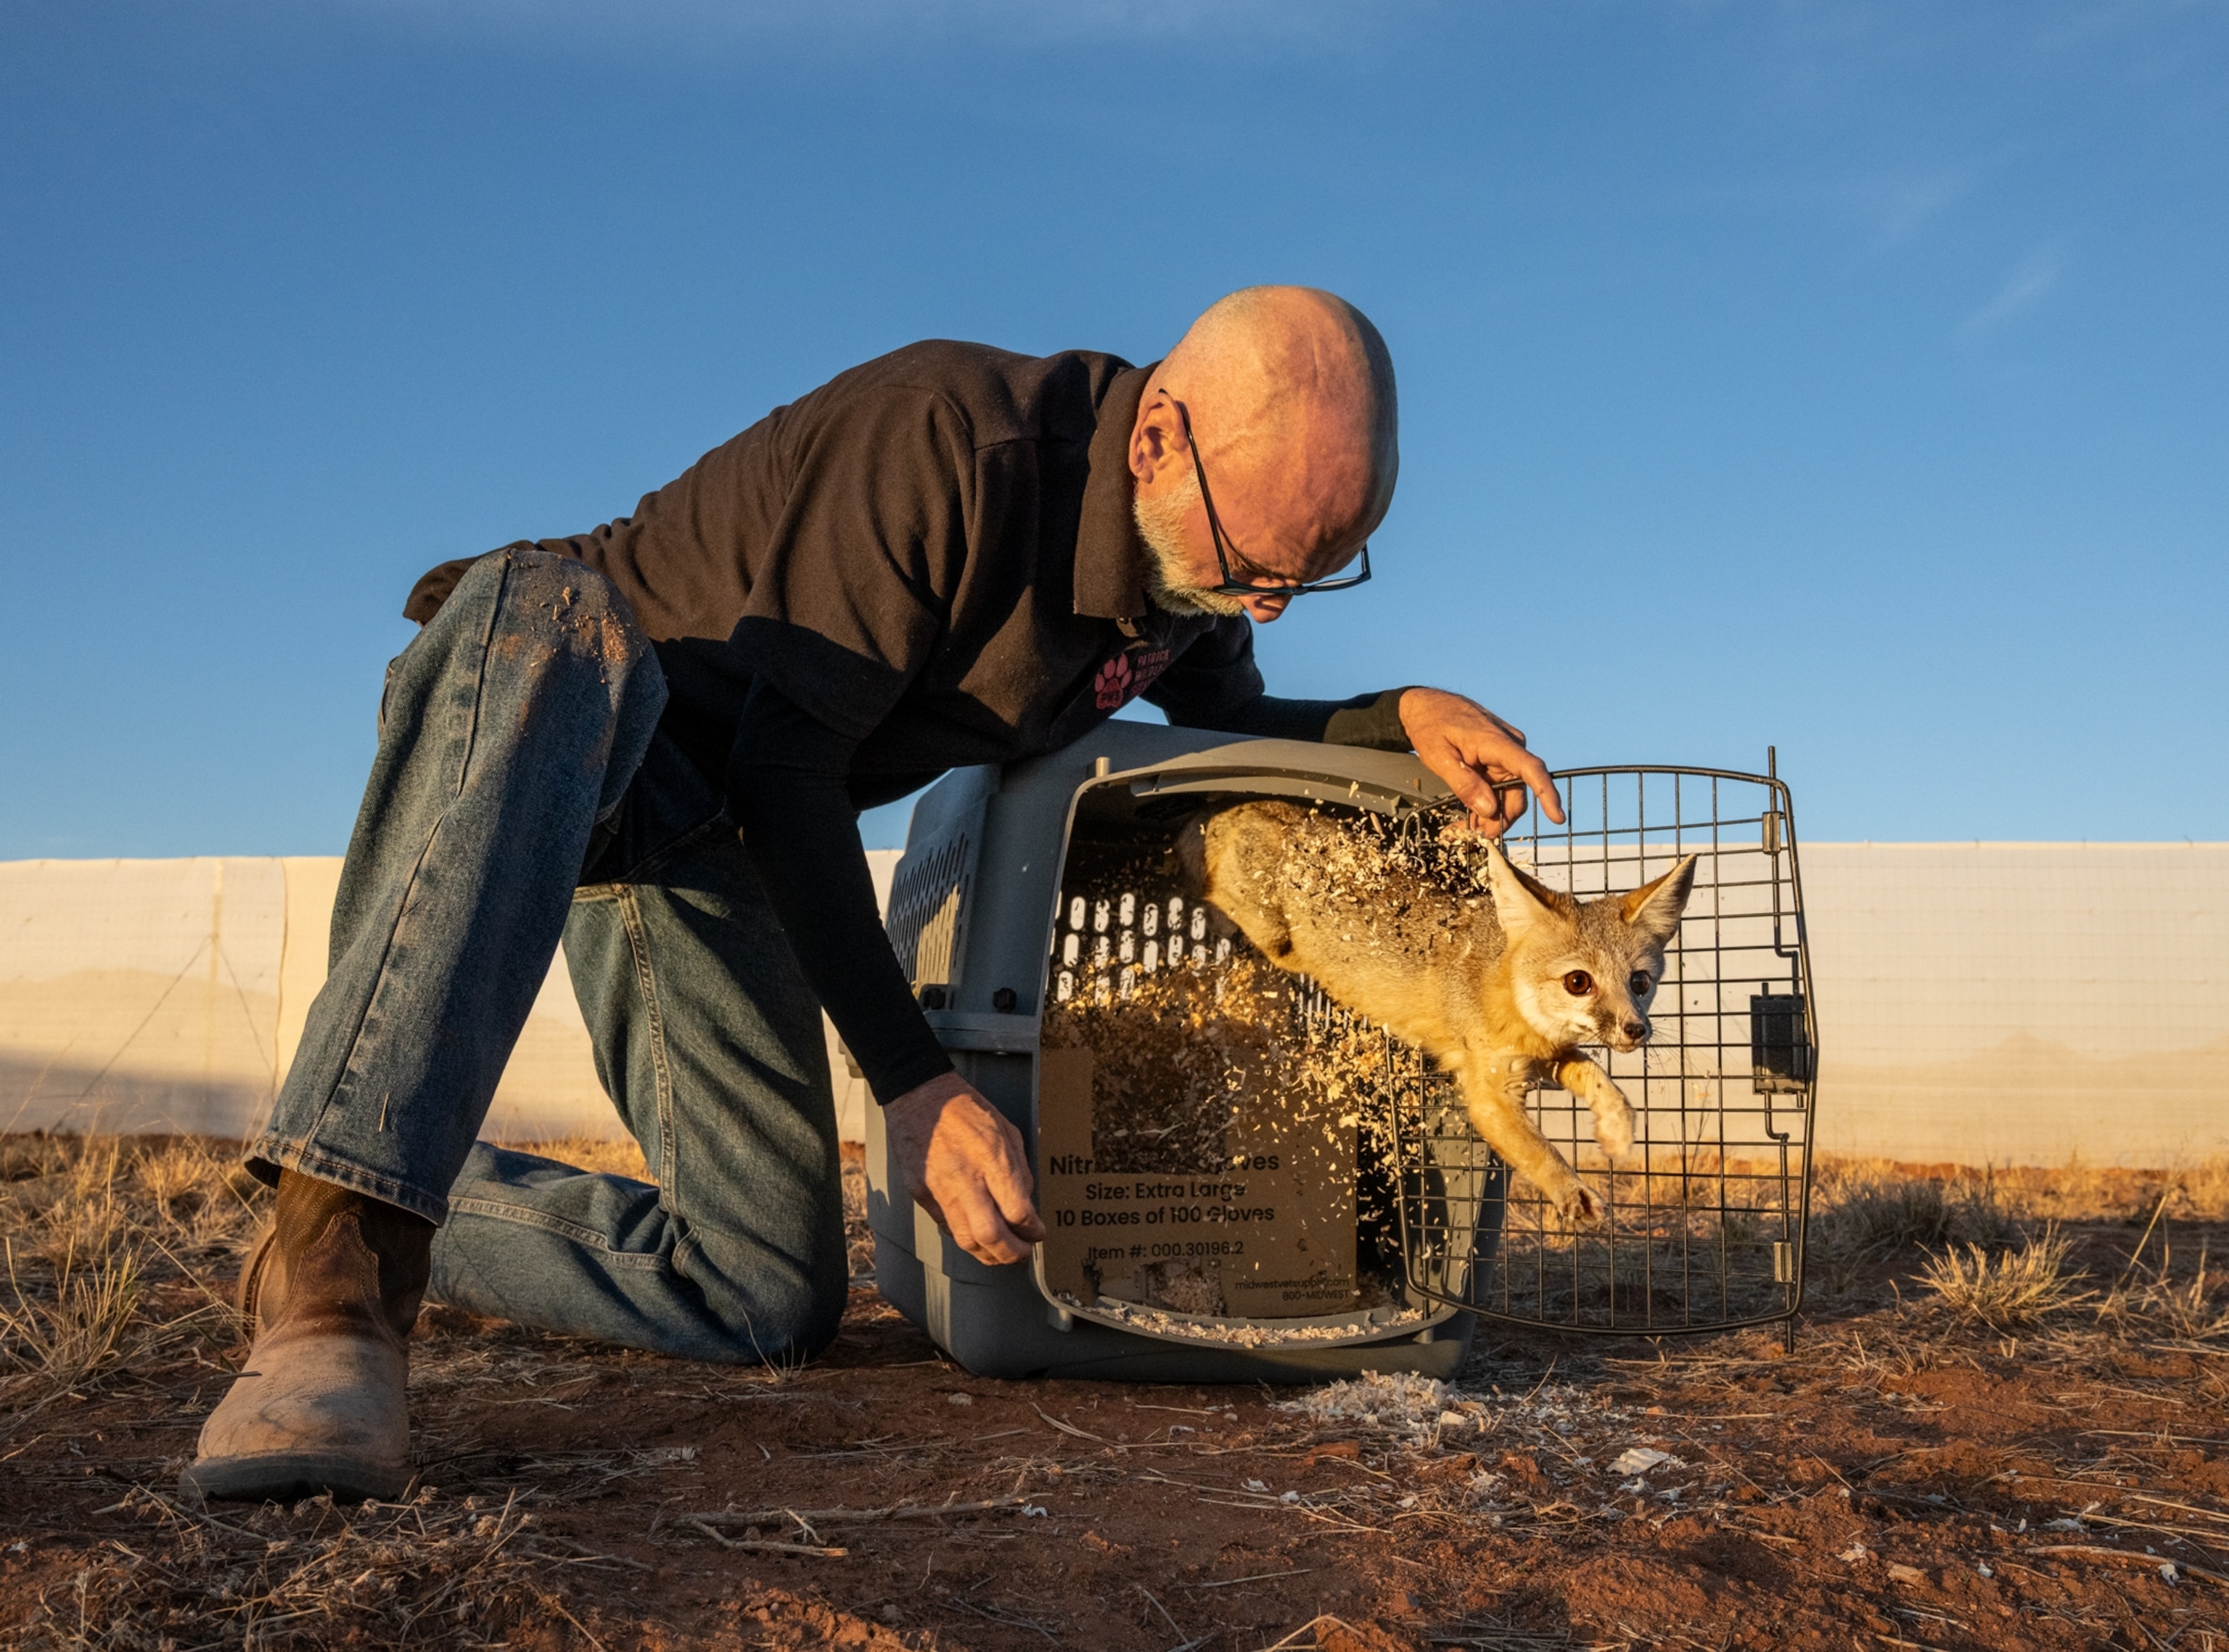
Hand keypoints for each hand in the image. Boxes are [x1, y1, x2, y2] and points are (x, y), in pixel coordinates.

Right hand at [883, 1072, 1045, 1265]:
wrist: (919, 1096)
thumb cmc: (966, 1109)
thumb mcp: (1006, 1130)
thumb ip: (1018, 1169)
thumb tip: (1026, 1203)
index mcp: (992, 1157)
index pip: (1017, 1211)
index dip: (1032, 1230)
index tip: (1038, 1232)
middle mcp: (965, 1178)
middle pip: (991, 1235)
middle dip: (1011, 1253)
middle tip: (1022, 1253)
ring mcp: (939, 1189)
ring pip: (966, 1240)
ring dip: (988, 1254)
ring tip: (1001, 1252)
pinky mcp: (920, 1194)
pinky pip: (947, 1226)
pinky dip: (966, 1237)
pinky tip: (978, 1235)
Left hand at [1398, 687, 1565, 838]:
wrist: (1427, 706)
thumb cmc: (1431, 725)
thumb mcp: (1439, 756)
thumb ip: (1464, 783)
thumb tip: (1489, 809)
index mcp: (1497, 742)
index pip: (1530, 769)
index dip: (1547, 794)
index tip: (1557, 817)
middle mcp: (1510, 747)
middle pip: (1518, 793)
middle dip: (1501, 819)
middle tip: (1476, 836)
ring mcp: (1506, 753)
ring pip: (1509, 794)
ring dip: (1492, 815)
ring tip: (1465, 828)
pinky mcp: (1499, 759)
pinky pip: (1500, 787)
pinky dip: (1487, 803)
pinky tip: (1470, 815)